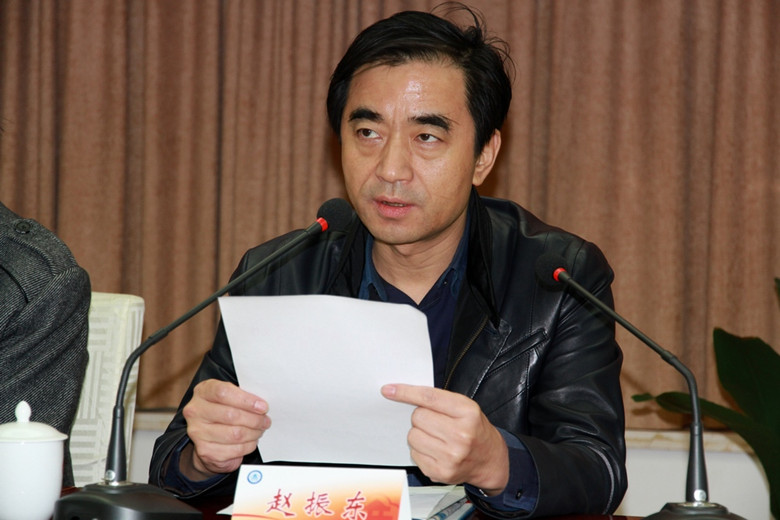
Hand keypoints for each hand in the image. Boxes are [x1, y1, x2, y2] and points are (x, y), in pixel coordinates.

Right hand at [180, 379, 270, 479]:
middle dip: (254, 419)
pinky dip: (248, 446)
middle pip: (231, 415)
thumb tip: (261, 405)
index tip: (262, 406)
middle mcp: (196, 411)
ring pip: (235, 434)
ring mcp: (198, 432)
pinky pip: (234, 449)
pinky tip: (251, 441)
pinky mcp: (205, 451)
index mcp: (203, 391)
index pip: (223, 393)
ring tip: (260, 430)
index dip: (246, 400)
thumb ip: (242, 396)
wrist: (206, 435)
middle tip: (265, 420)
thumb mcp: (229, 396)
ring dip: (253, 433)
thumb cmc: (222, 410)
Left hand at [381, 384, 508, 494]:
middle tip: (436, 422)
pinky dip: (421, 450)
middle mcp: (461, 435)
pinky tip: (436, 450)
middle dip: (422, 417)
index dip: (406, 392)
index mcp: (467, 413)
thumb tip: (403, 394)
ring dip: (419, 434)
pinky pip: (414, 454)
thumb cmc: (474, 429)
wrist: (490, 460)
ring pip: (413, 436)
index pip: (429, 397)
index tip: (389, 390)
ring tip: (436, 437)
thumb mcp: (465, 407)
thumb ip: (439, 399)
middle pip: (418, 417)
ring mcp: (450, 457)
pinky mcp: (440, 472)